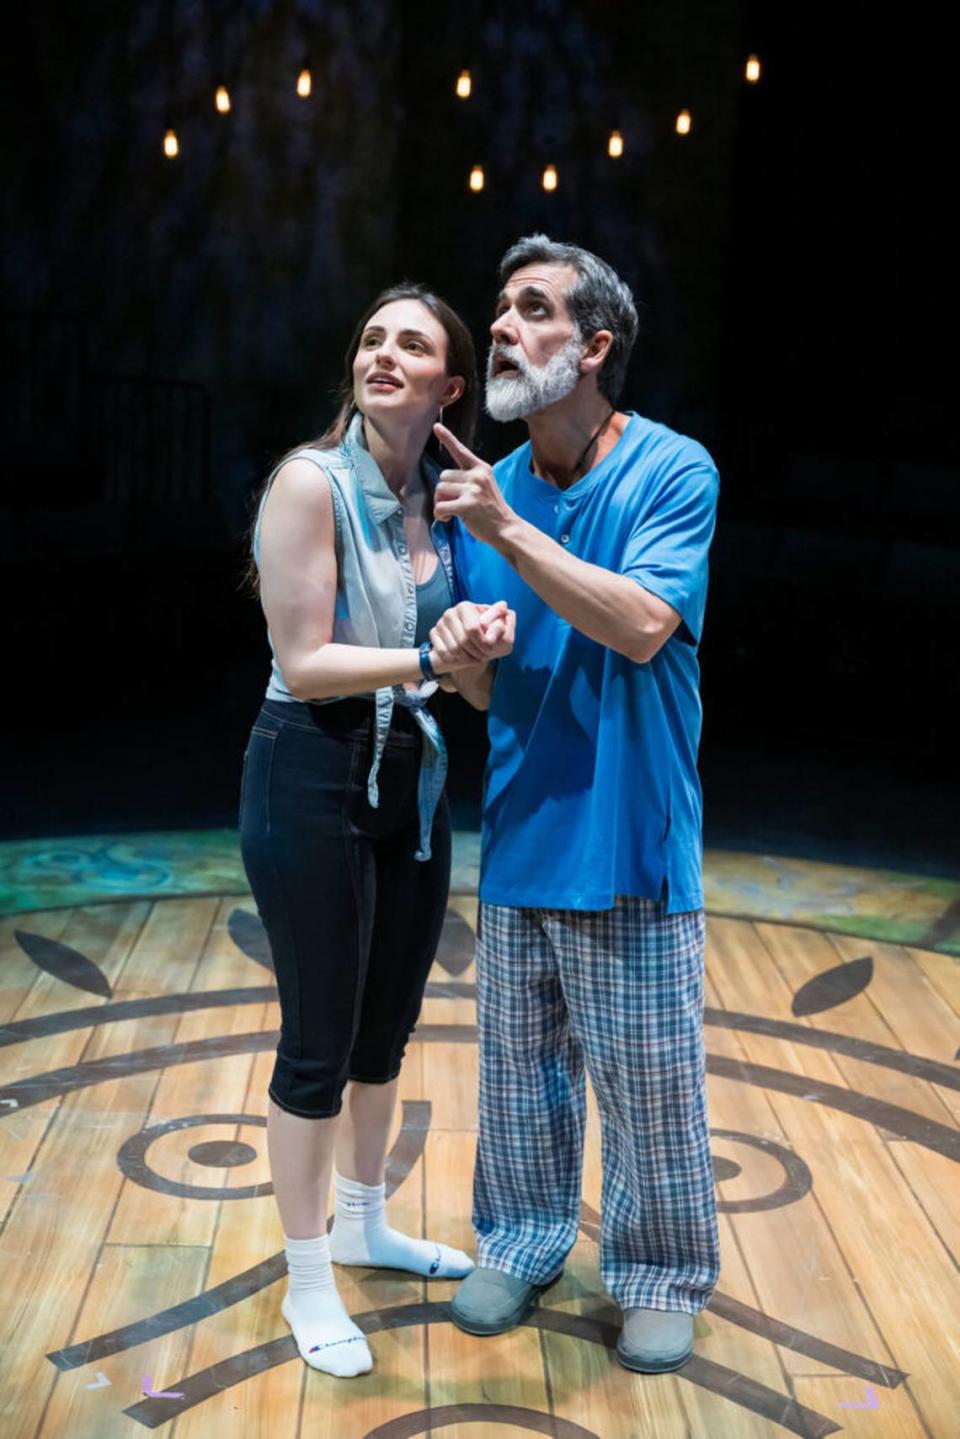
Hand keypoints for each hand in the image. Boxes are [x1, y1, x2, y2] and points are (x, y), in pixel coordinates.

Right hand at [430, 600, 514, 672]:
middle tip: (484, 657)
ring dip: (468, 658)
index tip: (490, 649)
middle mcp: (450, 613)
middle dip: (476, 652)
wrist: (471, 638)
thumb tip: (495, 632)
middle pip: (463, 640)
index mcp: (465, 606)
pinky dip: (455, 660)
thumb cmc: (487, 630)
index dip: (483, 642)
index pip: (472, 628)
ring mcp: (440, 623)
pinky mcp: (434, 634)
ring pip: (453, 649)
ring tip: (476, 658)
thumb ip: (500, 626)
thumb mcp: (498, 627)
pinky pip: (443, 652)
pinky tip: (465, 659)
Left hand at [433, 423, 514, 544]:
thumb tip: (444, 484)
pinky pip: (440, 506)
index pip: (460, 451)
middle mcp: (477, 475)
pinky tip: (449, 519)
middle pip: (443, 476)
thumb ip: (467, 480)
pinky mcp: (467, 505)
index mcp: (481, 468)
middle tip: (454, 503)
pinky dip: (440, 515)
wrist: (506, 529)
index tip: (436, 426)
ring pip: (440, 490)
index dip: (447, 438)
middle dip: (444, 491)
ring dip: (442, 503)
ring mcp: (472, 489)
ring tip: (454, 512)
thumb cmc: (492, 510)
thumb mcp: (484, 486)